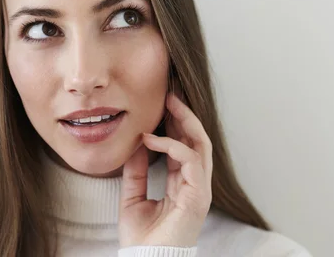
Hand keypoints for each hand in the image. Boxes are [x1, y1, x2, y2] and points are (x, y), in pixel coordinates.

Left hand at [119, 92, 212, 247]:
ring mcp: (199, 189)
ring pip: (200, 145)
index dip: (174, 125)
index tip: (162, 106)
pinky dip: (172, 145)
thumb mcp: (132, 196)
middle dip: (184, 115)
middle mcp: (194, 184)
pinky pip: (190, 160)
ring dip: (185, 121)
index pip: (184, 147)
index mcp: (181, 185)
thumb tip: (136, 143)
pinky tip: (152, 138)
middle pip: (196, 141)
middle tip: (170, 94)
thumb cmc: (141, 237)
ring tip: (170, 103)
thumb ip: (136, 171)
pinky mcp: (198, 195)